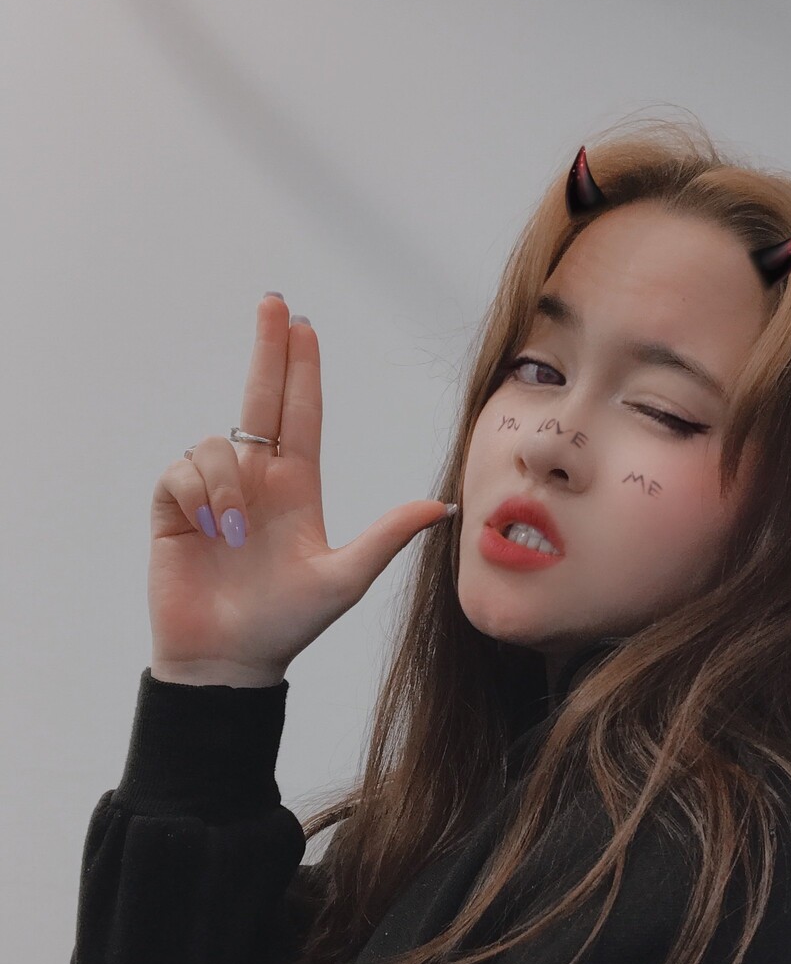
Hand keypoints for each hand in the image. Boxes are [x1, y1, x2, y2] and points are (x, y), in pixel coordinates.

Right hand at [148, 296, 452, 682]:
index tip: (301, 325)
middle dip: (268, 348)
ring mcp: (213, 494)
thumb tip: (441, 507)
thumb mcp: (345, 579)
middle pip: (260, 398)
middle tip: (274, 302)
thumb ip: (387, 537)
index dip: (300, 368)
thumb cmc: (286, 625)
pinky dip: (197, 495)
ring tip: (233, 533)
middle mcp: (255, 480)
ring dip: (224, 482)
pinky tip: (208, 531)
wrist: (229, 661)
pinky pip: (181, 472)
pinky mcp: (174, 510)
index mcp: (295, 488)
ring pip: (215, 444)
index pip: (299, 413)